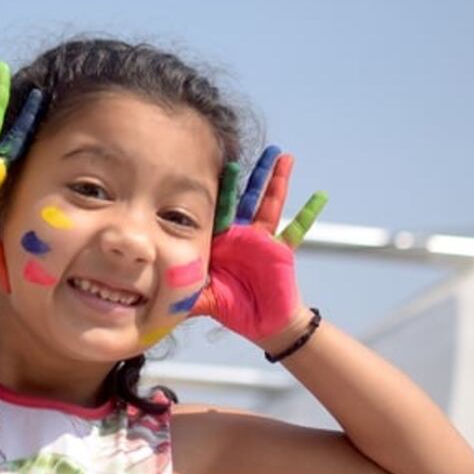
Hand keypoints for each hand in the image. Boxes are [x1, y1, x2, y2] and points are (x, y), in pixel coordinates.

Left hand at [191, 146, 327, 341]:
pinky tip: (319, 196)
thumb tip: (154, 296)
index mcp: (220, 241)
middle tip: (254, 149)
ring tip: (283, 156)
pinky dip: (308, 213)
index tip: (220, 165)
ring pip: (269, 204)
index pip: (218, 209)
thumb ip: (183, 293)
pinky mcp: (281, 248)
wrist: (263, 323)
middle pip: (245, 198)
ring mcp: (262, 239)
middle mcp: (240, 235)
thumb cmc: (232, 308)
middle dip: (251, 174)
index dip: (220, 189)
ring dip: (277, 180)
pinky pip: (296, 228)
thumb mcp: (202, 298)